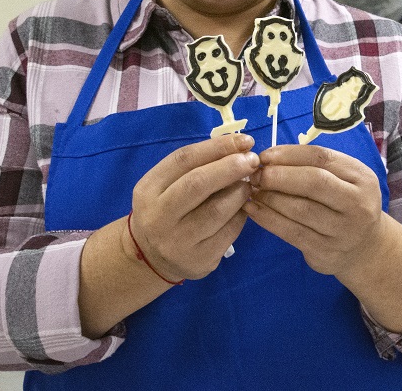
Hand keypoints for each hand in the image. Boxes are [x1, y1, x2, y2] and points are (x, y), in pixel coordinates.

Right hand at [127, 133, 259, 281]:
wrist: (152, 258)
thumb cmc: (168, 209)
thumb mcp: (167, 185)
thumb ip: (196, 166)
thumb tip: (239, 148)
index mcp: (148, 189)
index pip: (184, 159)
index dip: (218, 147)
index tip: (245, 141)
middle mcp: (158, 216)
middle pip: (198, 183)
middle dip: (231, 167)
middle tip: (253, 160)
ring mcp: (177, 241)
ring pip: (217, 210)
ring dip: (240, 192)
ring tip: (249, 184)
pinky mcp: (199, 260)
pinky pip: (229, 231)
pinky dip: (241, 214)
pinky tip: (243, 208)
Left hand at [245, 144, 382, 276]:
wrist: (365, 248)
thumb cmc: (347, 204)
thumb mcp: (346, 179)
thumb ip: (317, 166)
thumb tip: (271, 159)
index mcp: (362, 178)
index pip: (322, 158)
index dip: (289, 154)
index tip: (265, 156)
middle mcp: (357, 204)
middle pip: (314, 182)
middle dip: (279, 175)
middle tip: (256, 174)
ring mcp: (342, 230)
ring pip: (300, 209)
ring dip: (270, 197)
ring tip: (253, 190)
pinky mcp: (325, 252)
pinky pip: (291, 232)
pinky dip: (268, 219)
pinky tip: (254, 209)